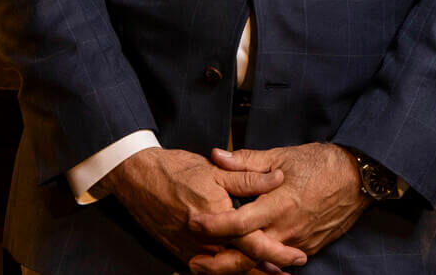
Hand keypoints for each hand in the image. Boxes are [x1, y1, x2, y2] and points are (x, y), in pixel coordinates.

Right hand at [104, 147, 306, 272]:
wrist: (138, 178)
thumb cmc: (176, 170)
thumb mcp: (215, 170)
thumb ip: (248, 177)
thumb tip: (278, 179)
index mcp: (216, 218)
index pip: (253, 243)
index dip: (277, 252)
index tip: (297, 256)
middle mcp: (204, 240)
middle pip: (242, 264)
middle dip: (268, 270)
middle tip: (290, 268)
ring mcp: (191, 249)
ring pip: (226, 270)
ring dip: (250, 273)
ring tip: (271, 273)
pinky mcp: (181, 252)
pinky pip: (210, 269)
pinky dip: (228, 271)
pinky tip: (239, 268)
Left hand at [186, 144, 370, 273]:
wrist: (359, 178)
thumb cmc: (321, 163)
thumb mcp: (282, 155)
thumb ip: (247, 161)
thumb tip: (217, 156)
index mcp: (279, 204)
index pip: (239, 222)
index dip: (214, 226)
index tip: (194, 223)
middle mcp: (287, 229)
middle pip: (247, 255)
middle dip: (219, 264)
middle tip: (195, 264)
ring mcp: (299, 242)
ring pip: (263, 262)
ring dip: (238, 265)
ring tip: (215, 263)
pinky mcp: (308, 248)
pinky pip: (280, 260)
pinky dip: (262, 262)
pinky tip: (248, 258)